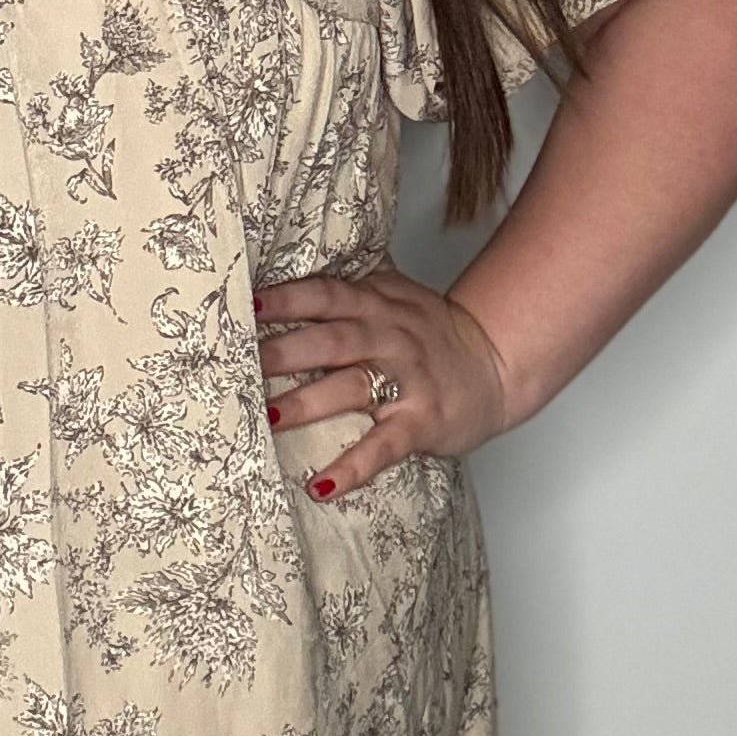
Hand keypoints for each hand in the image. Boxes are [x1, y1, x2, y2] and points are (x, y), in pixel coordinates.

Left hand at [254, 262, 514, 499]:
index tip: (246, 303)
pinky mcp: (421, 421)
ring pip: (350, 387)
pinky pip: (383, 446)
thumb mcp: (395, 293)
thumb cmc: (431, 332)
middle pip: (331, 339)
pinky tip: (321, 487)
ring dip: (306, 403)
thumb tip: (300, 248)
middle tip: (239, 363)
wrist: (497, 364)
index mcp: (376, 303)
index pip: (325, 293)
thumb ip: (353, 276)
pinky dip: (353, 468)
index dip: (286, 298)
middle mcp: (388, 336)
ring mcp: (406, 380)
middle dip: (283, 351)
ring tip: (266, 416)